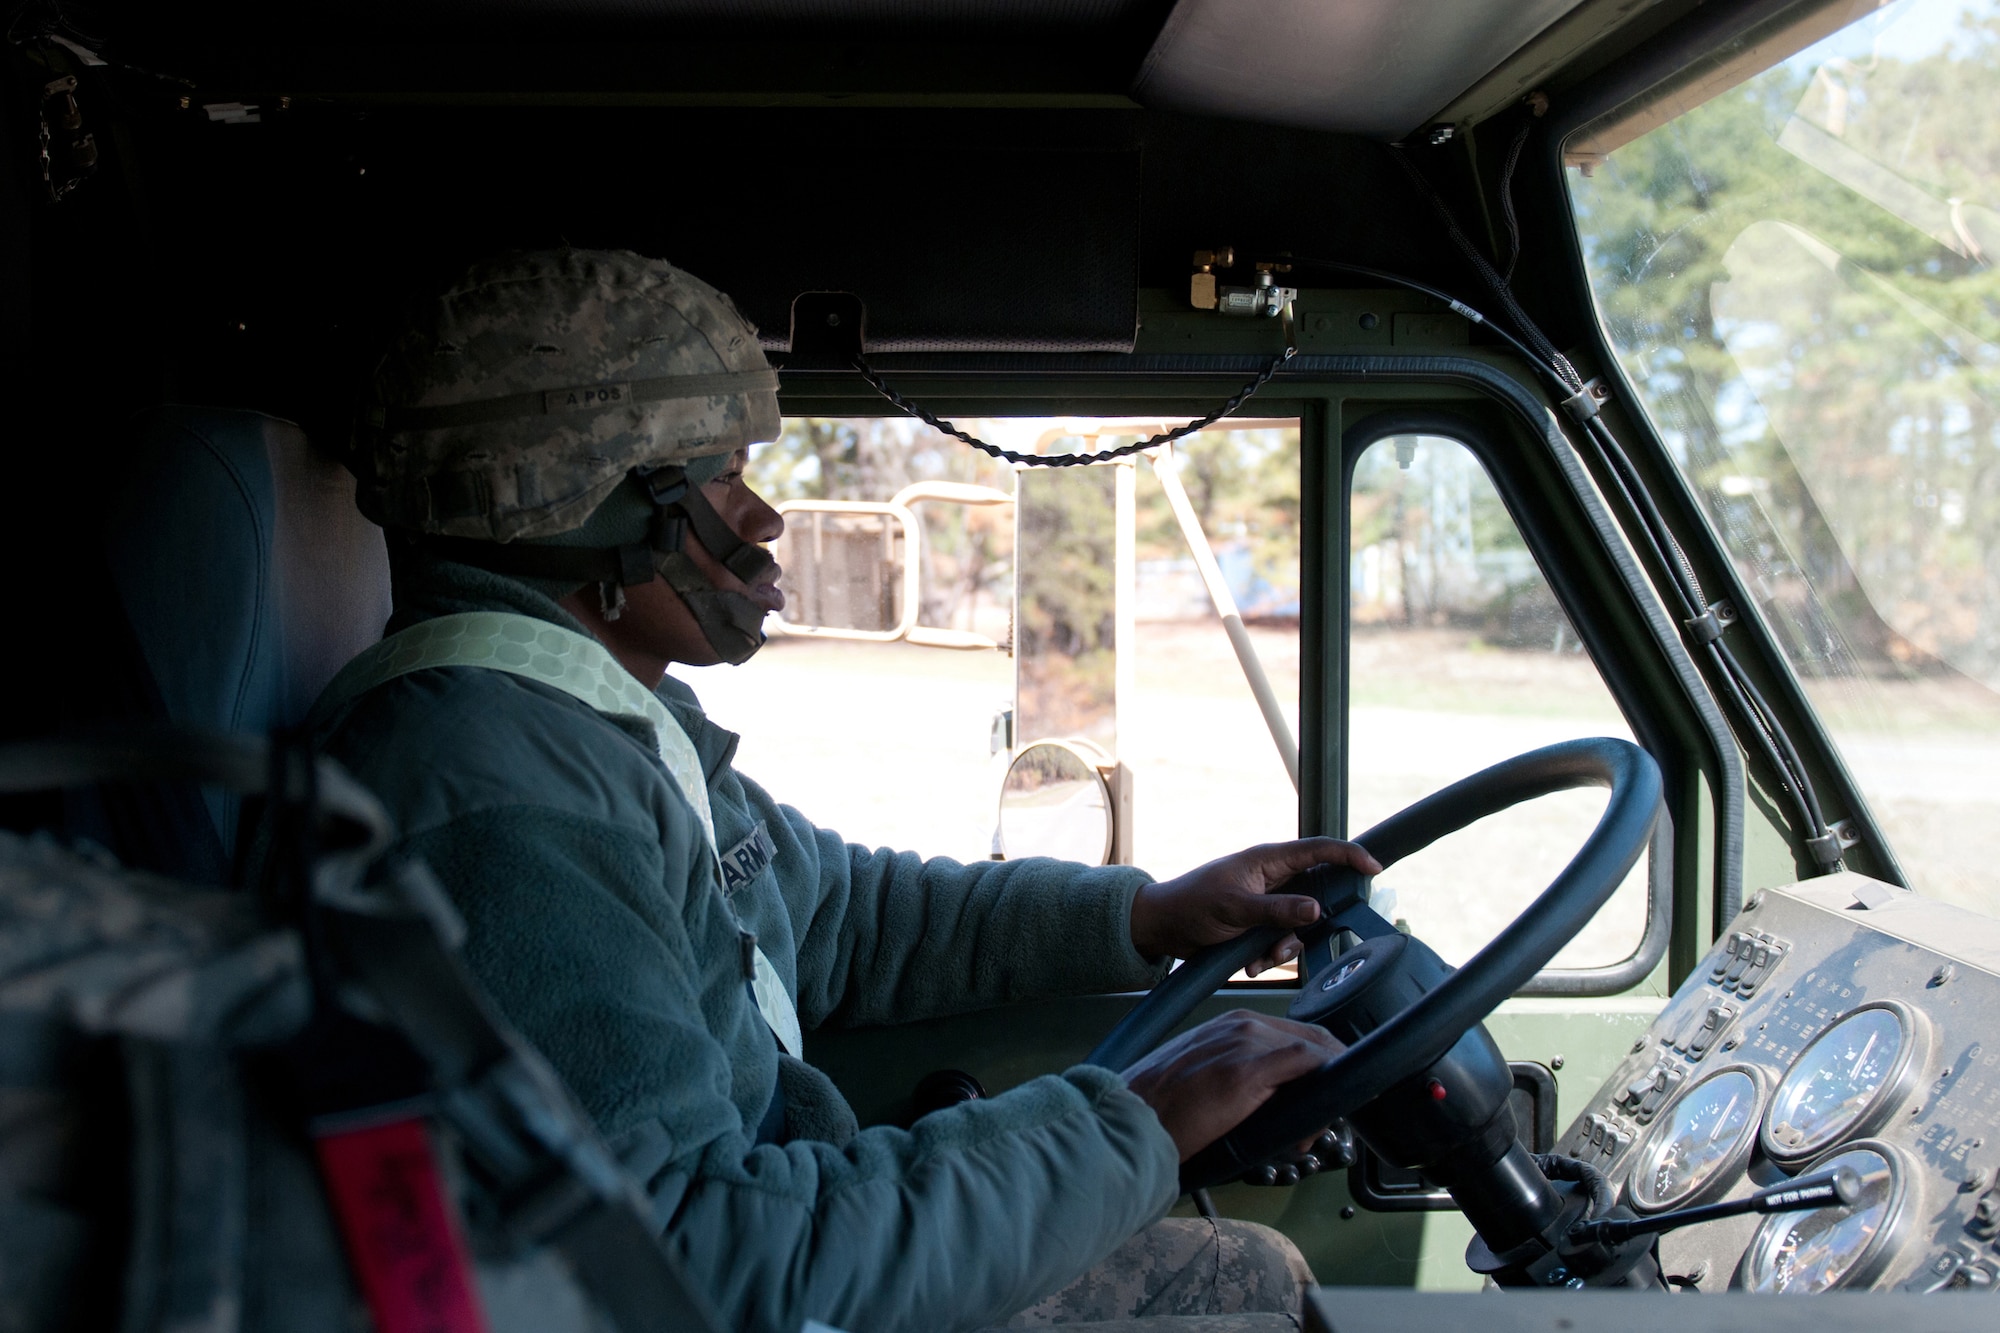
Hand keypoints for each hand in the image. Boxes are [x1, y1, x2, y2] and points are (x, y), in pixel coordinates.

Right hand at [1121, 1010, 1344, 1160]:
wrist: (1127, 1121)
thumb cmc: (1159, 1109)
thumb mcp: (1203, 1077)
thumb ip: (1238, 1075)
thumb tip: (1272, 1100)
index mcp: (1231, 1024)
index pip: (1299, 1035)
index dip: (1321, 1065)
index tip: (1321, 1097)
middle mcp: (1241, 1025)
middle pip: (1314, 1039)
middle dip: (1330, 1077)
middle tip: (1321, 1121)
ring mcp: (1245, 1044)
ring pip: (1315, 1052)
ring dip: (1326, 1091)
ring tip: (1310, 1134)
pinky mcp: (1246, 1071)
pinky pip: (1307, 1062)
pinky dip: (1325, 1083)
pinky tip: (1321, 1115)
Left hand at [1129, 837, 1382, 974]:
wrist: (1163, 927)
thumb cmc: (1192, 904)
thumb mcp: (1235, 908)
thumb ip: (1276, 910)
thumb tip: (1316, 911)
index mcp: (1269, 861)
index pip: (1319, 850)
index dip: (1349, 856)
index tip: (1374, 869)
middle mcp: (1274, 879)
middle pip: (1317, 895)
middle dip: (1309, 924)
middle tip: (1290, 941)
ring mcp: (1269, 902)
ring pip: (1301, 925)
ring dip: (1285, 947)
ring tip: (1261, 958)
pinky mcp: (1261, 924)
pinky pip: (1283, 941)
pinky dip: (1271, 956)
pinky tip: (1251, 962)